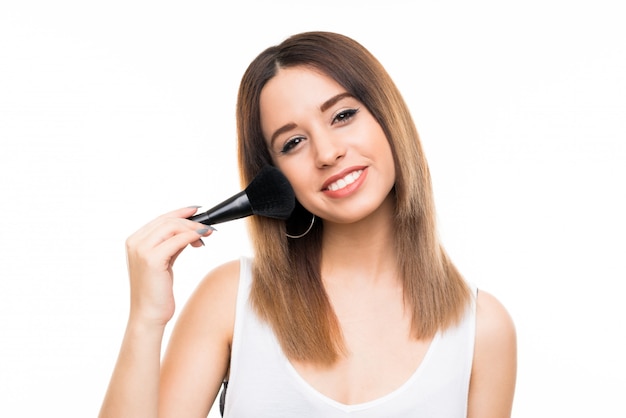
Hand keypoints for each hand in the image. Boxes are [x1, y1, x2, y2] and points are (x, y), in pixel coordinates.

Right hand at [124, 207, 213, 326]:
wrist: (148, 315)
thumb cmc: (156, 291)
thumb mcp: (164, 262)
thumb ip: (172, 244)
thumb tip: (190, 230)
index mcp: (135, 241)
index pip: (160, 218)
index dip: (180, 212)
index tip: (196, 211)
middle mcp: (135, 242)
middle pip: (167, 220)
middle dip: (190, 221)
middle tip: (207, 228)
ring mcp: (141, 250)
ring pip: (172, 227)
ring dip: (193, 228)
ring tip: (206, 235)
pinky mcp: (152, 259)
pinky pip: (177, 240)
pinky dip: (192, 237)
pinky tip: (201, 241)